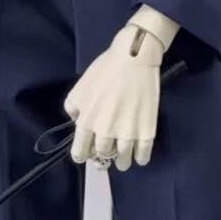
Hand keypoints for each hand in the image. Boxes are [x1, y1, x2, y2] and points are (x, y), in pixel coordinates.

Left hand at [63, 24, 164, 171]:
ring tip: (124, 155)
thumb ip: (73, 107)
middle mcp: (105, 133)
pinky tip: (139, 153)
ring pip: (123, 161)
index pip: (80, 153)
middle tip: (109, 148)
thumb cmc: (106, 69)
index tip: (88, 152)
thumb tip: (76, 121)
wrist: (134, 58)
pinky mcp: (147, 132)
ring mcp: (127, 134)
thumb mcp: (81, 86)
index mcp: (87, 122)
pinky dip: (140, 158)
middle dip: (104, 155)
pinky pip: (143, 157)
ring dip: (122, 160)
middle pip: (102, 157)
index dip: (83, 154)